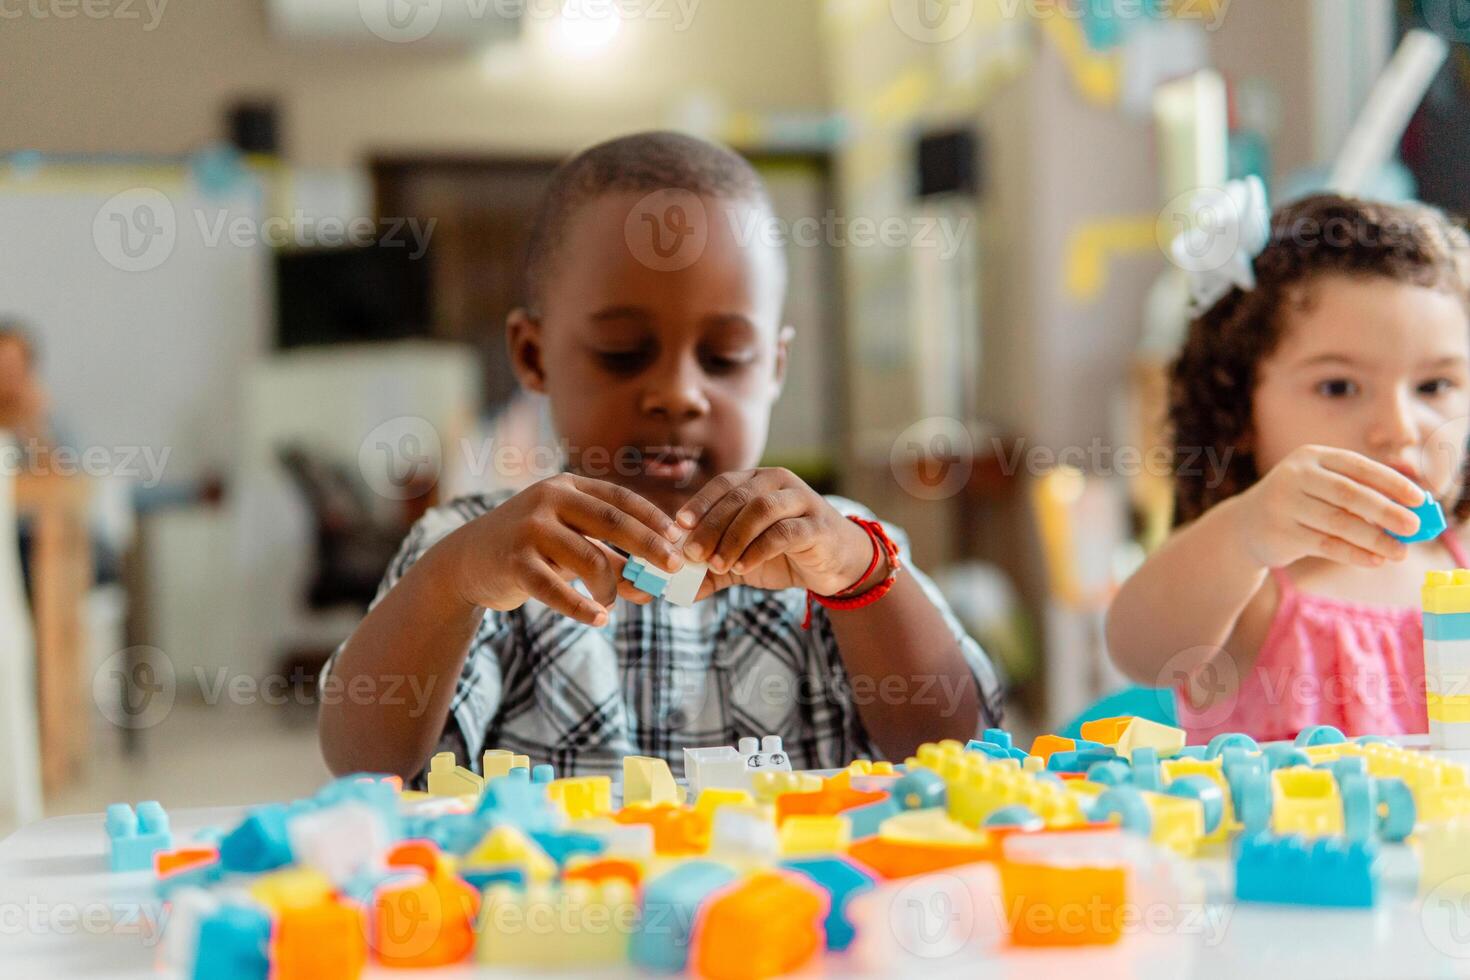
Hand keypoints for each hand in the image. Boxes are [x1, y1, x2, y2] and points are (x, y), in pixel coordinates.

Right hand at [445, 473, 683, 624]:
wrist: (466, 561)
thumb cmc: (531, 550)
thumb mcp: (571, 547)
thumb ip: (611, 561)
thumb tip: (653, 588)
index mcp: (566, 487)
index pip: (620, 498)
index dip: (653, 517)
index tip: (680, 538)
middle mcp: (548, 500)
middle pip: (613, 522)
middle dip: (649, 546)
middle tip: (673, 568)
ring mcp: (530, 528)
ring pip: (590, 559)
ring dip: (610, 588)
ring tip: (609, 605)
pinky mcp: (514, 561)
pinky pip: (557, 588)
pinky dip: (582, 608)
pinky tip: (600, 620)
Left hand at [663, 468, 881, 598]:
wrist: (837, 564)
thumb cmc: (786, 554)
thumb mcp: (743, 560)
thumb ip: (713, 571)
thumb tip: (676, 591)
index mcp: (758, 481)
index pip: (723, 484)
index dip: (699, 503)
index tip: (678, 527)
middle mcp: (779, 482)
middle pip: (737, 498)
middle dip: (711, 527)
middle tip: (692, 555)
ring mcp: (801, 500)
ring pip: (760, 509)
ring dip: (734, 538)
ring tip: (718, 565)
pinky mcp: (818, 524)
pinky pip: (784, 531)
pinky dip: (759, 549)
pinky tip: (744, 567)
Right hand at [1230, 445, 1425, 568]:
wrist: (1246, 527)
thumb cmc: (1299, 505)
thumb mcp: (1322, 489)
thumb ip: (1359, 495)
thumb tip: (1409, 513)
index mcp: (1311, 456)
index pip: (1358, 467)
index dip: (1391, 482)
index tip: (1419, 499)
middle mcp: (1294, 475)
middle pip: (1349, 494)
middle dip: (1386, 511)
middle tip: (1413, 527)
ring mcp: (1283, 504)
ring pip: (1338, 522)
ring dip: (1374, 539)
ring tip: (1400, 552)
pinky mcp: (1279, 533)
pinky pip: (1325, 545)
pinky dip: (1354, 554)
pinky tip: (1375, 560)